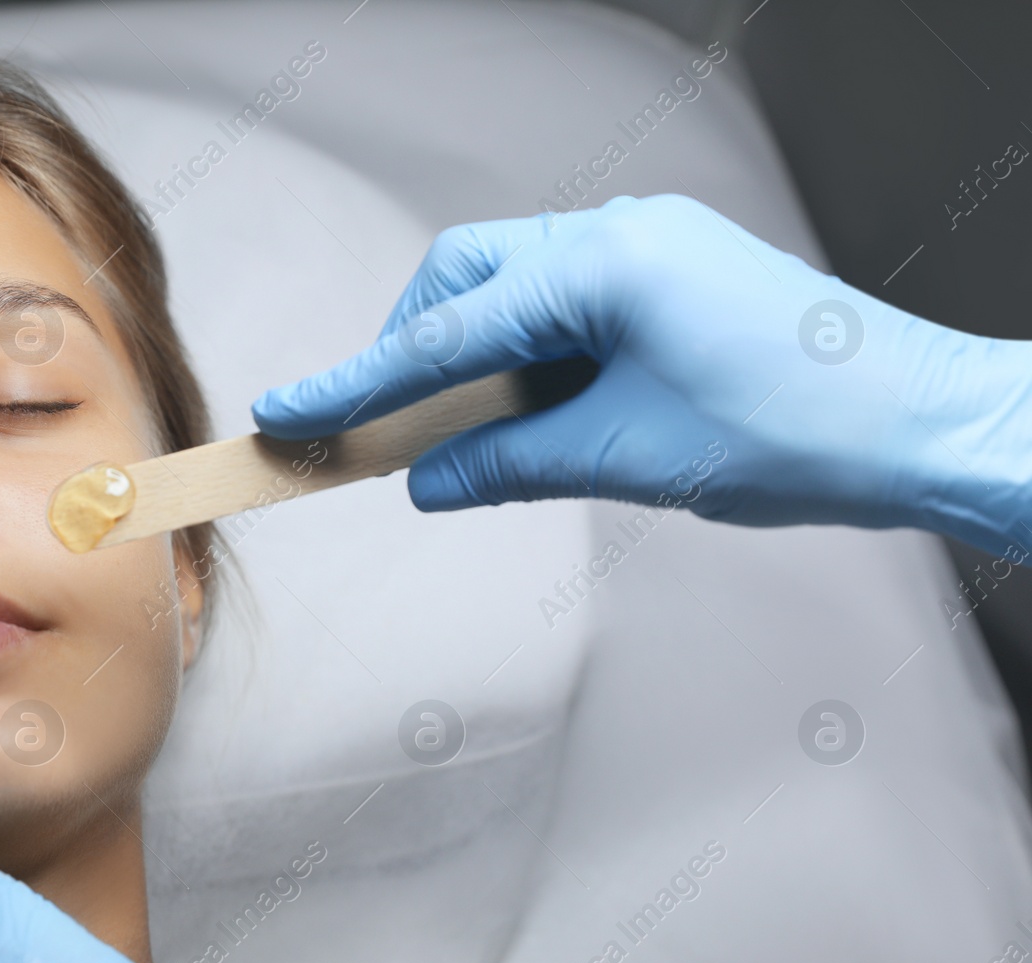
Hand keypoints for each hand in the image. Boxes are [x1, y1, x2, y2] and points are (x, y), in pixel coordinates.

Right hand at [251, 194, 1031, 557]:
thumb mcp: (628, 458)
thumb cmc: (800, 433)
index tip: (291, 411)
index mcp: (605, 264)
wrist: (922, 423)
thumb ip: (509, 462)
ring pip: (516, 283)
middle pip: (466, 276)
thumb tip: (426, 479)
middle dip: (415, 349)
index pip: (448, 334)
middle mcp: (622, 232)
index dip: (360, 383)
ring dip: (475, 353)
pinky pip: (569, 297)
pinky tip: (532, 407)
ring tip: (465, 432)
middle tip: (386, 429)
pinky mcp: (673, 271)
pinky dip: (531, 351)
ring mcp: (652, 244)